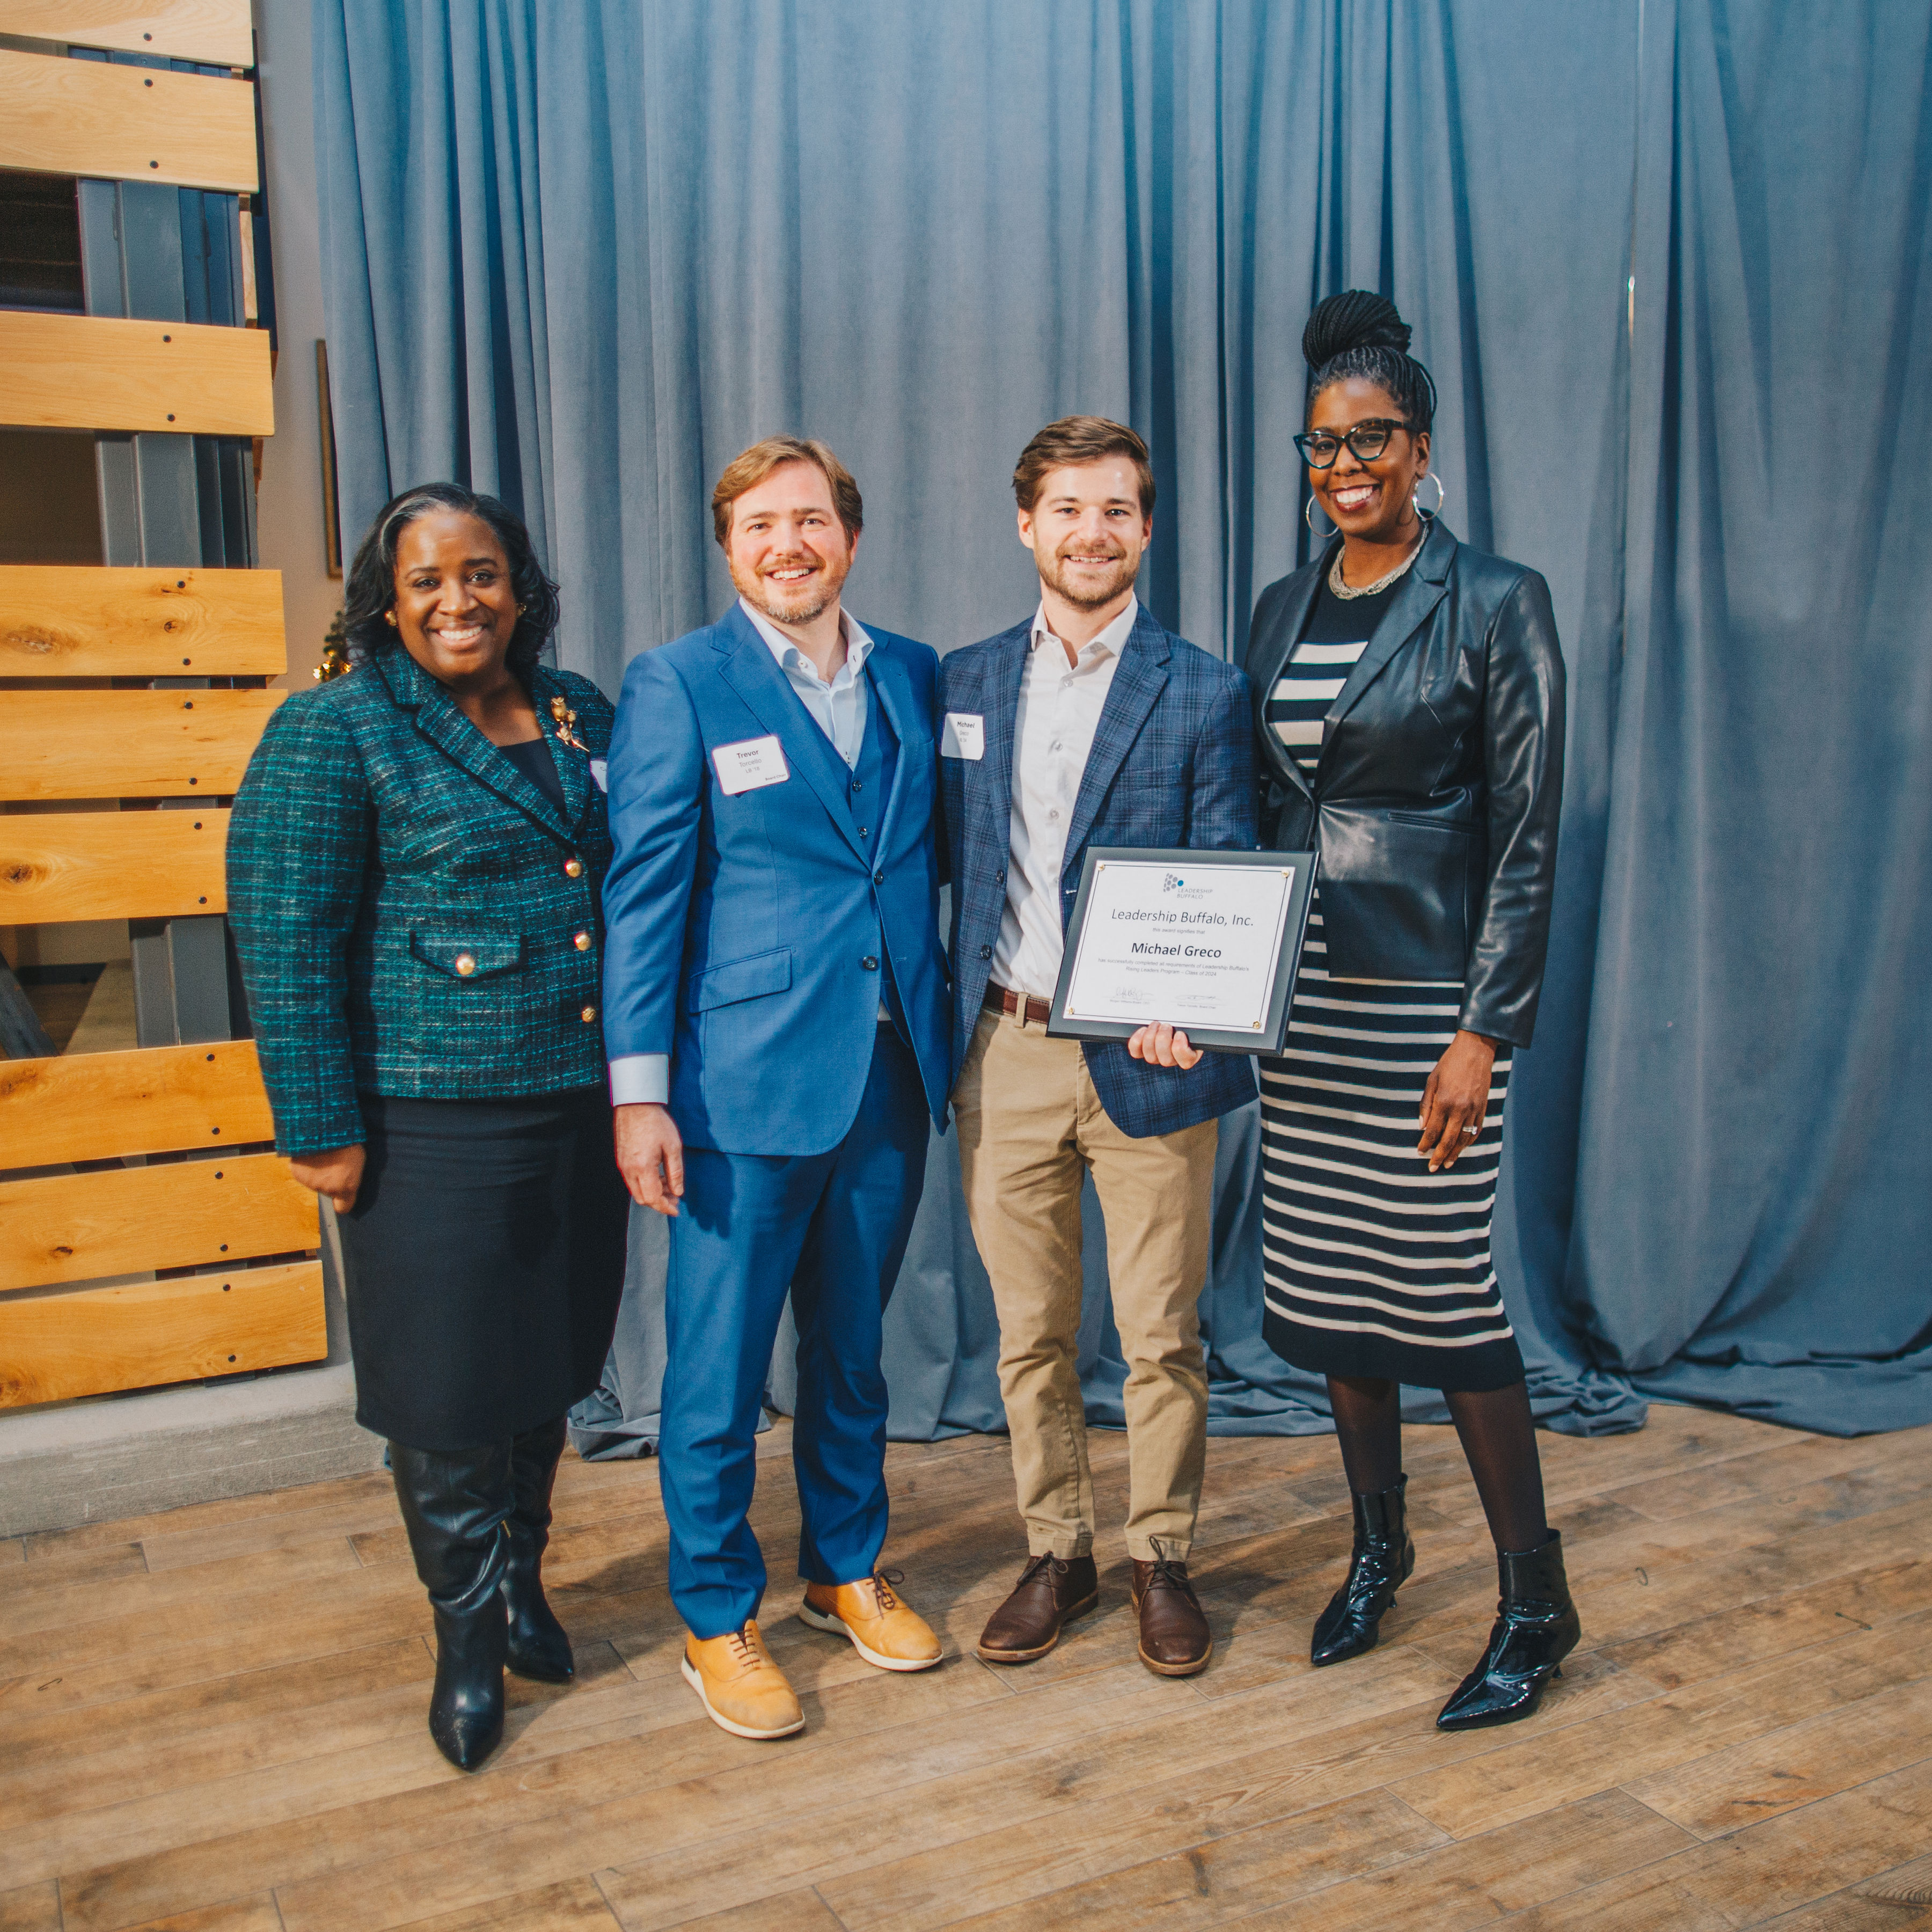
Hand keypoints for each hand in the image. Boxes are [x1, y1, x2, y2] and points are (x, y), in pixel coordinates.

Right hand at [289, 1143, 364, 1215]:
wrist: (324, 1126)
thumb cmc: (347, 1139)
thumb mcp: (358, 1159)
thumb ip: (350, 1176)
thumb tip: (346, 1181)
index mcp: (346, 1186)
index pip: (343, 1207)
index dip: (342, 1201)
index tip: (342, 1196)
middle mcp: (326, 1188)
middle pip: (327, 1190)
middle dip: (330, 1180)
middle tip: (333, 1162)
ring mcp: (310, 1181)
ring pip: (314, 1181)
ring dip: (317, 1171)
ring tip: (322, 1154)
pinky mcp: (297, 1172)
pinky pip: (302, 1172)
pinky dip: (305, 1165)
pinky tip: (311, 1152)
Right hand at [615, 1102, 684, 1214]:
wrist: (636, 1105)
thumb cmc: (656, 1123)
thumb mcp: (673, 1147)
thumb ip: (676, 1172)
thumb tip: (678, 1192)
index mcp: (643, 1168)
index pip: (653, 1198)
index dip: (665, 1207)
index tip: (676, 1210)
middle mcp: (629, 1170)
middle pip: (643, 1198)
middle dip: (659, 1203)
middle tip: (675, 1199)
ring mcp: (623, 1165)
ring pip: (636, 1191)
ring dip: (652, 1194)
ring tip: (669, 1187)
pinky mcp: (621, 1160)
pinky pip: (632, 1181)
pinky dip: (645, 1184)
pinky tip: (658, 1176)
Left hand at [1127, 1022, 1203, 1070]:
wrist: (1170, 1016)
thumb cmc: (1184, 1017)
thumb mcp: (1192, 1019)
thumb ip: (1194, 1020)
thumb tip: (1201, 1011)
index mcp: (1190, 1053)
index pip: (1186, 1061)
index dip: (1181, 1050)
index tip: (1180, 1033)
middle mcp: (1173, 1059)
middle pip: (1166, 1060)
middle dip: (1163, 1040)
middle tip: (1165, 1025)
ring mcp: (1157, 1057)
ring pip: (1151, 1058)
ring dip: (1151, 1039)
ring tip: (1155, 1024)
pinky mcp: (1142, 1051)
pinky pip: (1136, 1052)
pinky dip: (1137, 1041)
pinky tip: (1143, 1030)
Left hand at [1418, 1030, 1495, 1170]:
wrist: (1476, 1051)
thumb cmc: (1449, 1063)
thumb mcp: (1431, 1080)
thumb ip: (1426, 1104)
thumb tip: (1422, 1126)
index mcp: (1444, 1101)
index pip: (1433, 1130)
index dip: (1426, 1144)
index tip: (1420, 1153)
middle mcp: (1460, 1108)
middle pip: (1448, 1140)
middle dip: (1439, 1155)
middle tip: (1432, 1168)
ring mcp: (1474, 1109)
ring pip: (1464, 1138)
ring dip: (1455, 1153)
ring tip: (1447, 1164)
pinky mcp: (1483, 1108)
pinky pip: (1476, 1130)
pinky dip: (1468, 1141)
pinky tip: (1462, 1148)